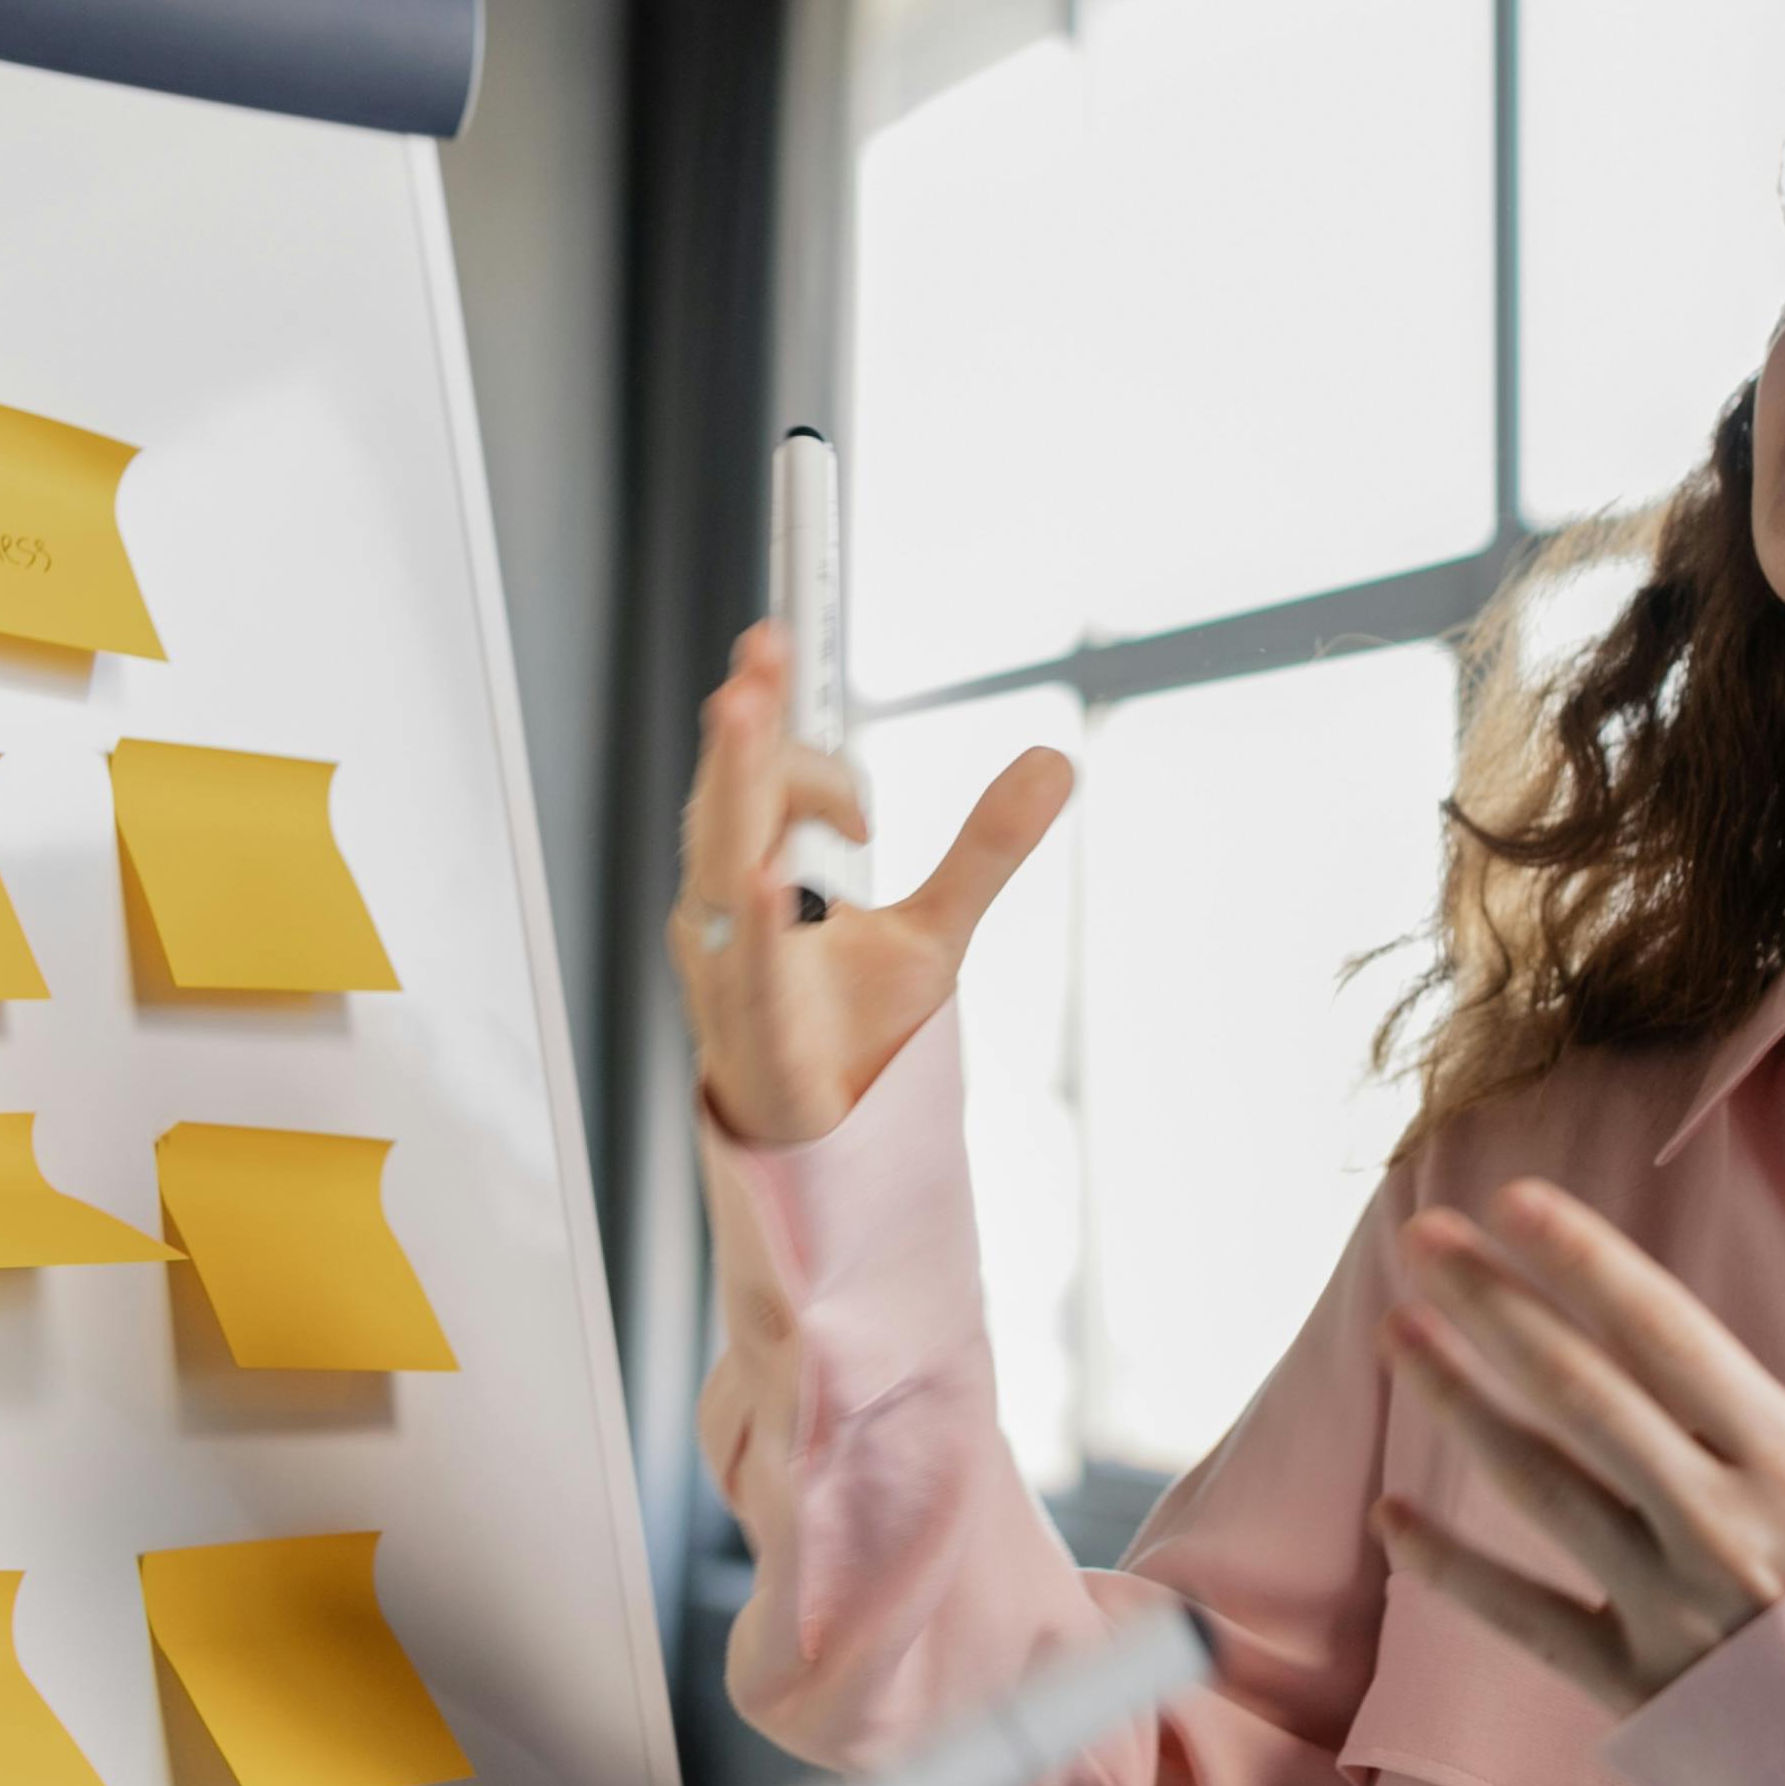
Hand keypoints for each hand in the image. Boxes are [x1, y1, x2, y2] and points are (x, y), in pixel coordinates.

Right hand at [674, 618, 1069, 1147]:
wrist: (826, 1145)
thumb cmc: (849, 1032)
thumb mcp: (936, 931)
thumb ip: (985, 849)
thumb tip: (1058, 760)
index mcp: (753, 877)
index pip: (756, 778)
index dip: (766, 713)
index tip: (774, 640)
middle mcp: (727, 915)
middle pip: (729, 802)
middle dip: (743, 726)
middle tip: (759, 656)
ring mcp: (731, 970)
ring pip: (726, 865)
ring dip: (734, 790)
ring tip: (744, 715)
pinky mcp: (759, 1035)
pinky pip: (756, 971)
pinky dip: (763, 927)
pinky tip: (775, 885)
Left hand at [1372, 1184, 1784, 1711]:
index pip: (1668, 1335)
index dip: (1586, 1262)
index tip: (1514, 1200)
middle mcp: (1724, 1530)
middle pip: (1584, 1395)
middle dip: (1497, 1309)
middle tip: (1422, 1242)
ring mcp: (1673, 1613)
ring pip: (1541, 1488)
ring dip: (1461, 1405)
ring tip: (1399, 1335)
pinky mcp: (1639, 1692)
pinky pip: (1524, 1619)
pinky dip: (1451, 1568)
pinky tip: (1391, 1513)